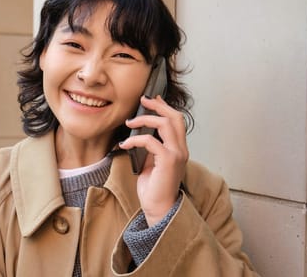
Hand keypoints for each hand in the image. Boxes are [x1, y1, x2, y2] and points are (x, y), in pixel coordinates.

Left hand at [118, 95, 188, 225]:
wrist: (158, 207)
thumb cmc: (154, 188)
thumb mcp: (152, 162)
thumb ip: (151, 147)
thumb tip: (141, 132)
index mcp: (179, 148)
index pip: (177, 120)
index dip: (164, 107)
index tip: (151, 99)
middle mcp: (181, 149)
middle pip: (174, 117)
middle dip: (157, 106)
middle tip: (142, 101)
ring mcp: (177, 154)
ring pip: (165, 124)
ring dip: (144, 119)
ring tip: (130, 123)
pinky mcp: (168, 160)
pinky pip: (150, 140)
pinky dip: (135, 139)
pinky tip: (125, 145)